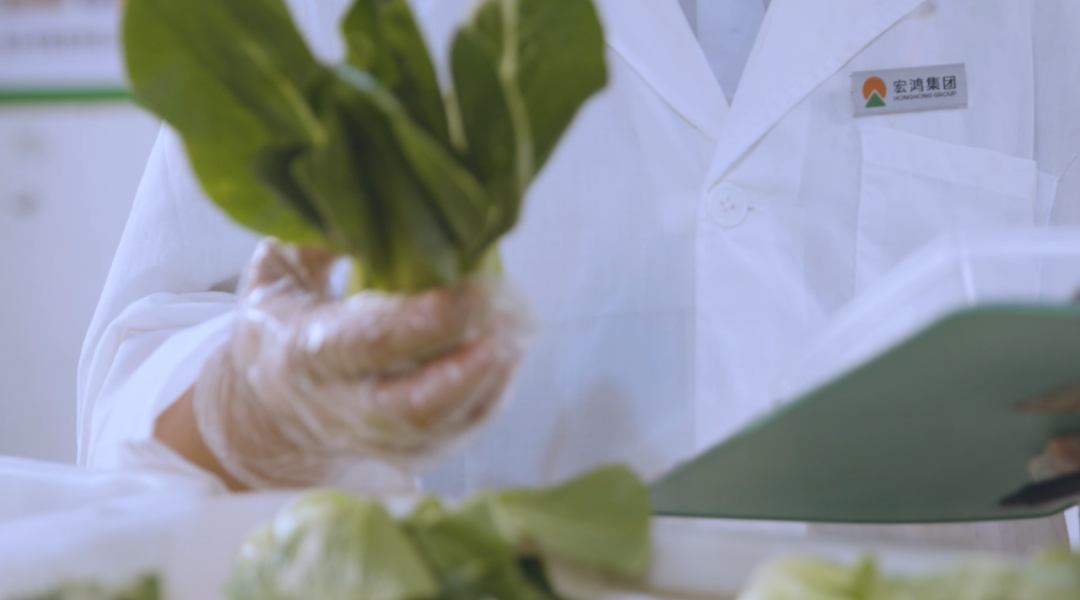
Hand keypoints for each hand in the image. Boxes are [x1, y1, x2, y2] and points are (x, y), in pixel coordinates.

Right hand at [177, 239, 525, 488]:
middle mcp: (340, 406)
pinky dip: (493, 392)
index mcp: (305, 352)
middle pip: (412, 405)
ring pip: (444, 422)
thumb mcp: (275, 276)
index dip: (422, 321)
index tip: (468, 290)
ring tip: (514, 326)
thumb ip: (315, 239)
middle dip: (466, 365)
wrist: (267, 412)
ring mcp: (377, 438)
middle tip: (501, 316)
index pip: (368, 343)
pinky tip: (509, 349)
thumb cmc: (278, 329)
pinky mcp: (409, 454)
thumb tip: (370, 209)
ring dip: (489, 377)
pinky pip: (461, 430)